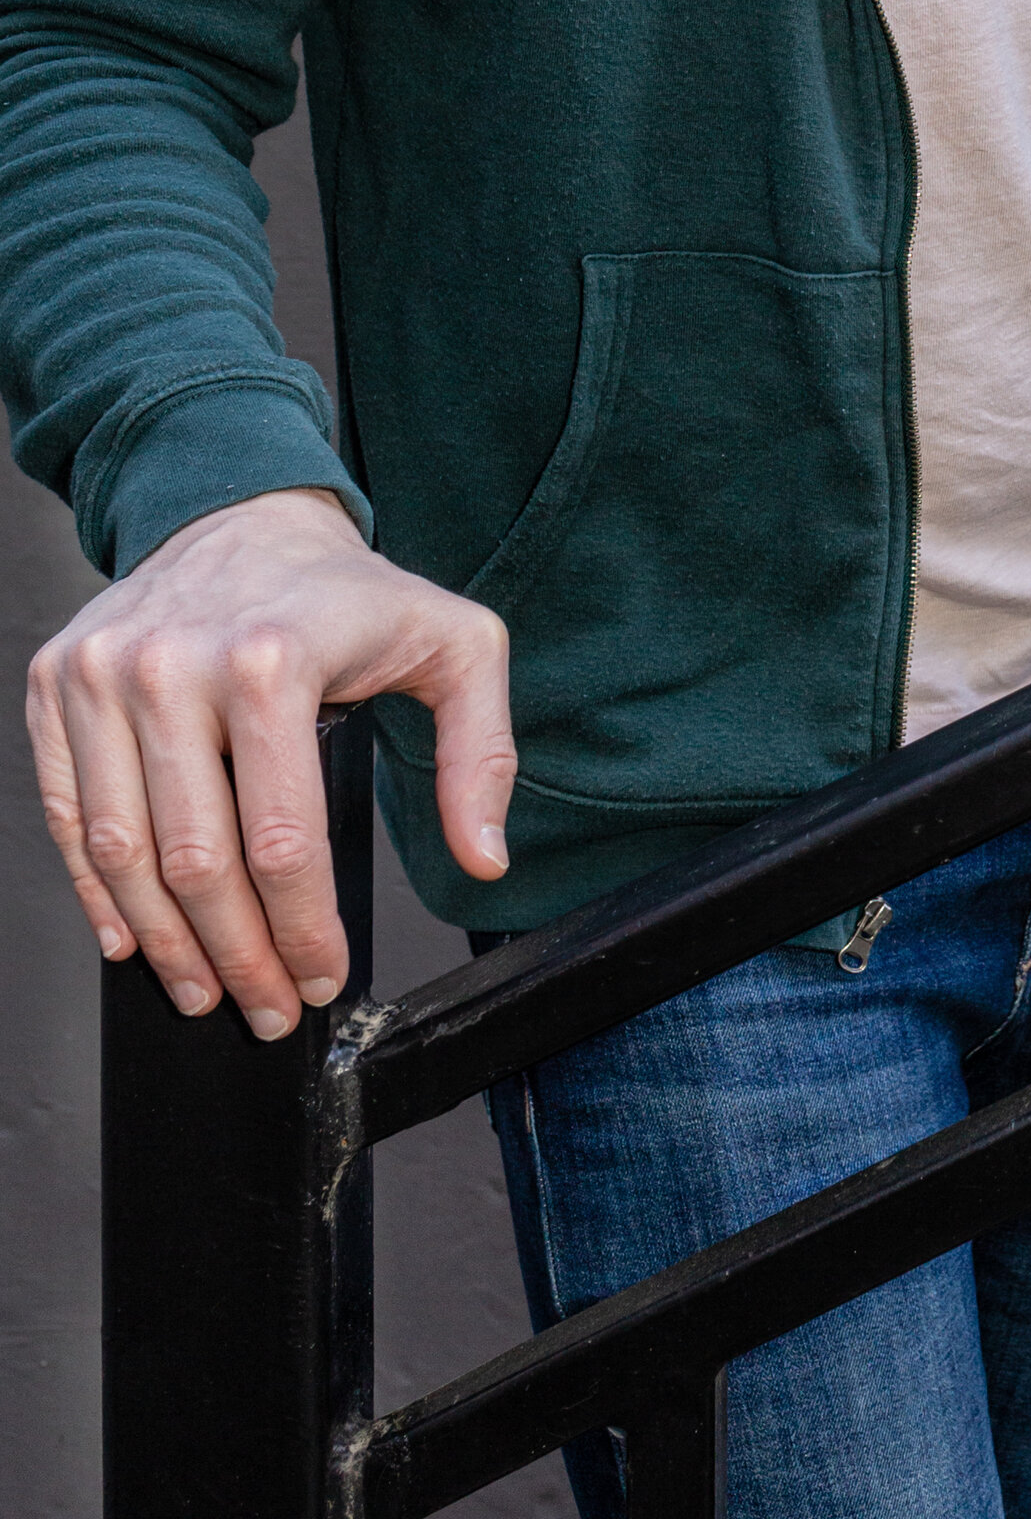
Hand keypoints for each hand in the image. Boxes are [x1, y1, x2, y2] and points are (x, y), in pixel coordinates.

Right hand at [27, 485, 516, 1037]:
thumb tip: (484, 855)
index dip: (302, 931)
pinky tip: (135, 940)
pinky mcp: (58, 683)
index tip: (322, 978)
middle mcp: (173, 663)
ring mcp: (103, 673)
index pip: (281, 840)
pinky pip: (68, 817)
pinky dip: (97, 894)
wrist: (240, 511)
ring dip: (165, 945)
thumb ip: (481, 752)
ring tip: (206, 990)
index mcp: (272, 656)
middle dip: (237, 958)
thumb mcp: (456, 646)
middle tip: (267, 1007)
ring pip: (122, 855)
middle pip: (196, 862)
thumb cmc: (347, 592)